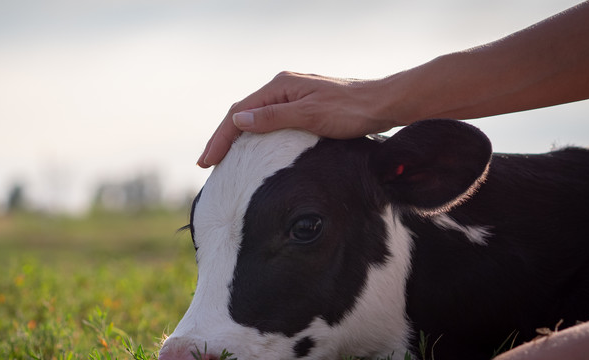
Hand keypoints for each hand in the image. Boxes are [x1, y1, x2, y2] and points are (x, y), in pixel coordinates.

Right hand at [197, 72, 398, 167]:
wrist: (383, 105)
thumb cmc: (350, 111)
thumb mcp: (309, 116)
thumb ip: (272, 118)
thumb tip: (238, 120)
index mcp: (280, 87)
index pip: (238, 113)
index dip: (219, 138)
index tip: (206, 162)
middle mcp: (282, 88)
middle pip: (242, 114)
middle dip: (222, 139)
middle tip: (206, 164)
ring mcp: (292, 97)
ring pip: (254, 117)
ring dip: (235, 138)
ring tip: (221, 159)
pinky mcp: (302, 106)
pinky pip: (269, 121)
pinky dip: (254, 136)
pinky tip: (251, 150)